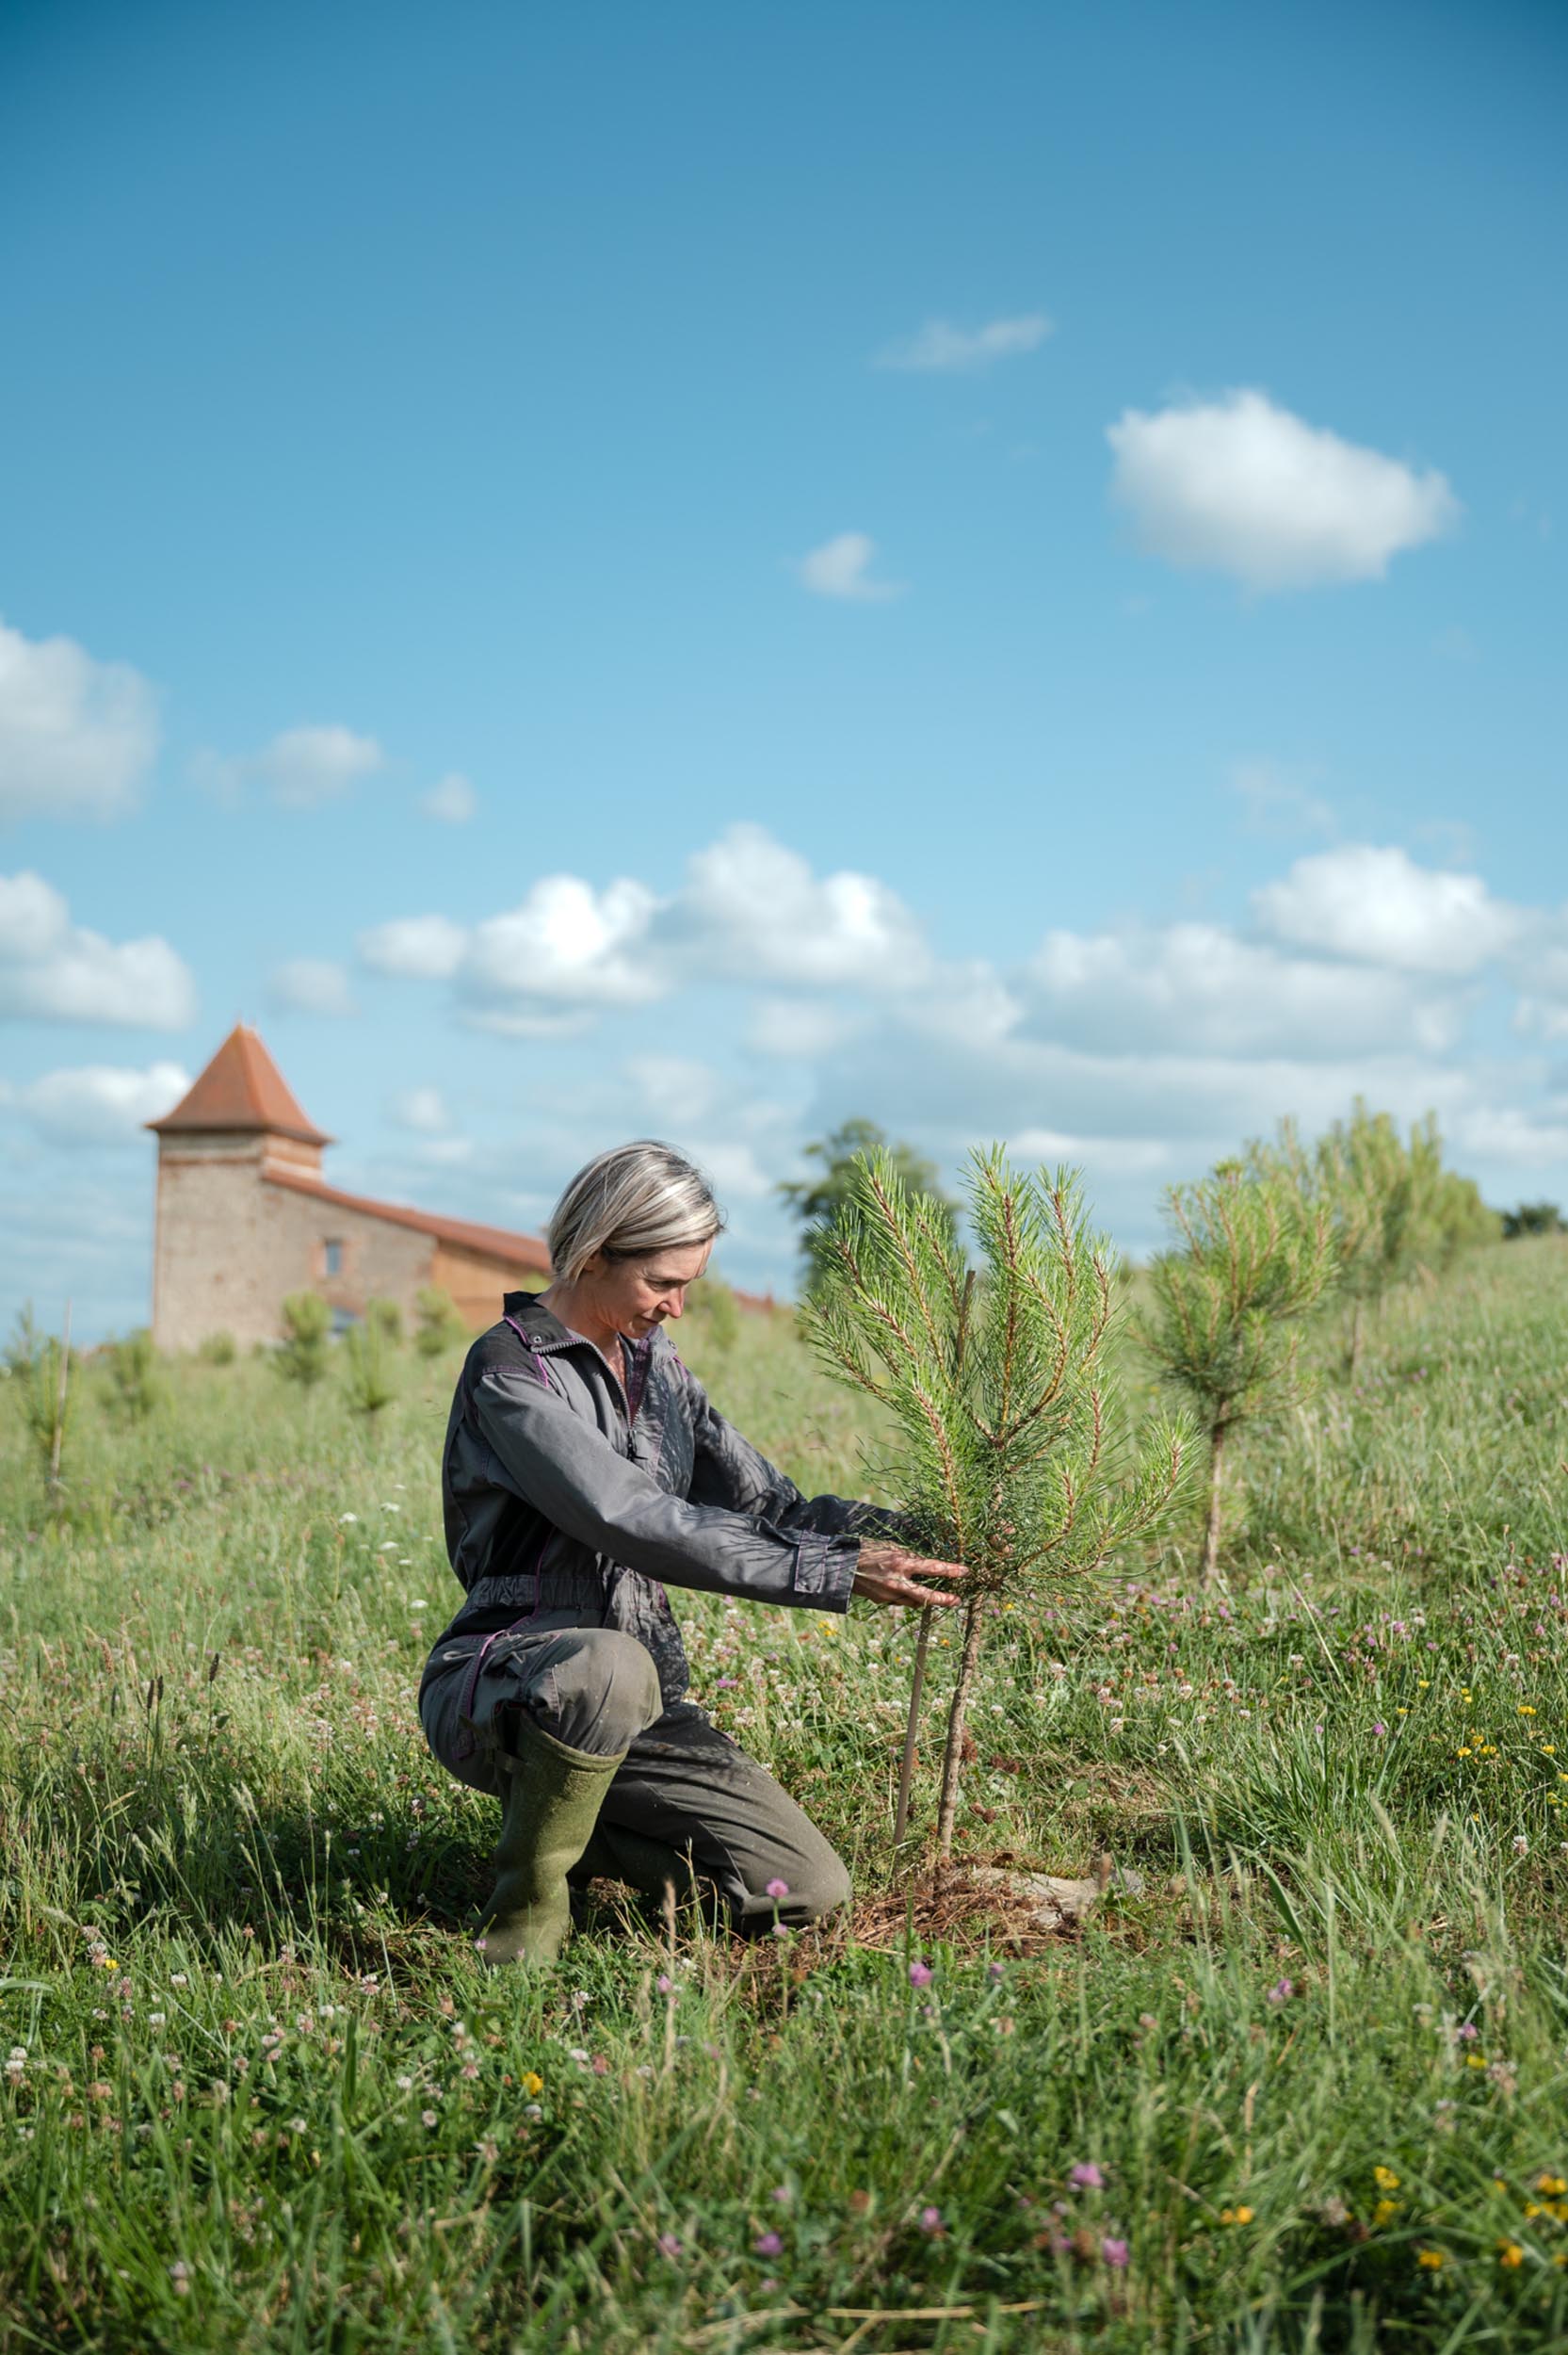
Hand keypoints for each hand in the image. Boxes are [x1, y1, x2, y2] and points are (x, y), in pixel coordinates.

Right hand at [851, 1542, 967, 1609]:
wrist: (841, 1566)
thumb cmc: (867, 1550)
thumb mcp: (890, 1547)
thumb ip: (908, 1556)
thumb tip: (925, 1562)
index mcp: (901, 1562)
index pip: (933, 1568)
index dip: (951, 1570)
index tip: (966, 1571)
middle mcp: (897, 1581)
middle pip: (928, 1596)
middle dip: (945, 1599)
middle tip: (958, 1600)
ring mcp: (890, 1594)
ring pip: (915, 1602)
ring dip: (927, 1601)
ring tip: (938, 1598)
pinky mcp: (882, 1601)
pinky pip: (901, 1601)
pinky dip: (908, 1598)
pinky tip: (911, 1594)